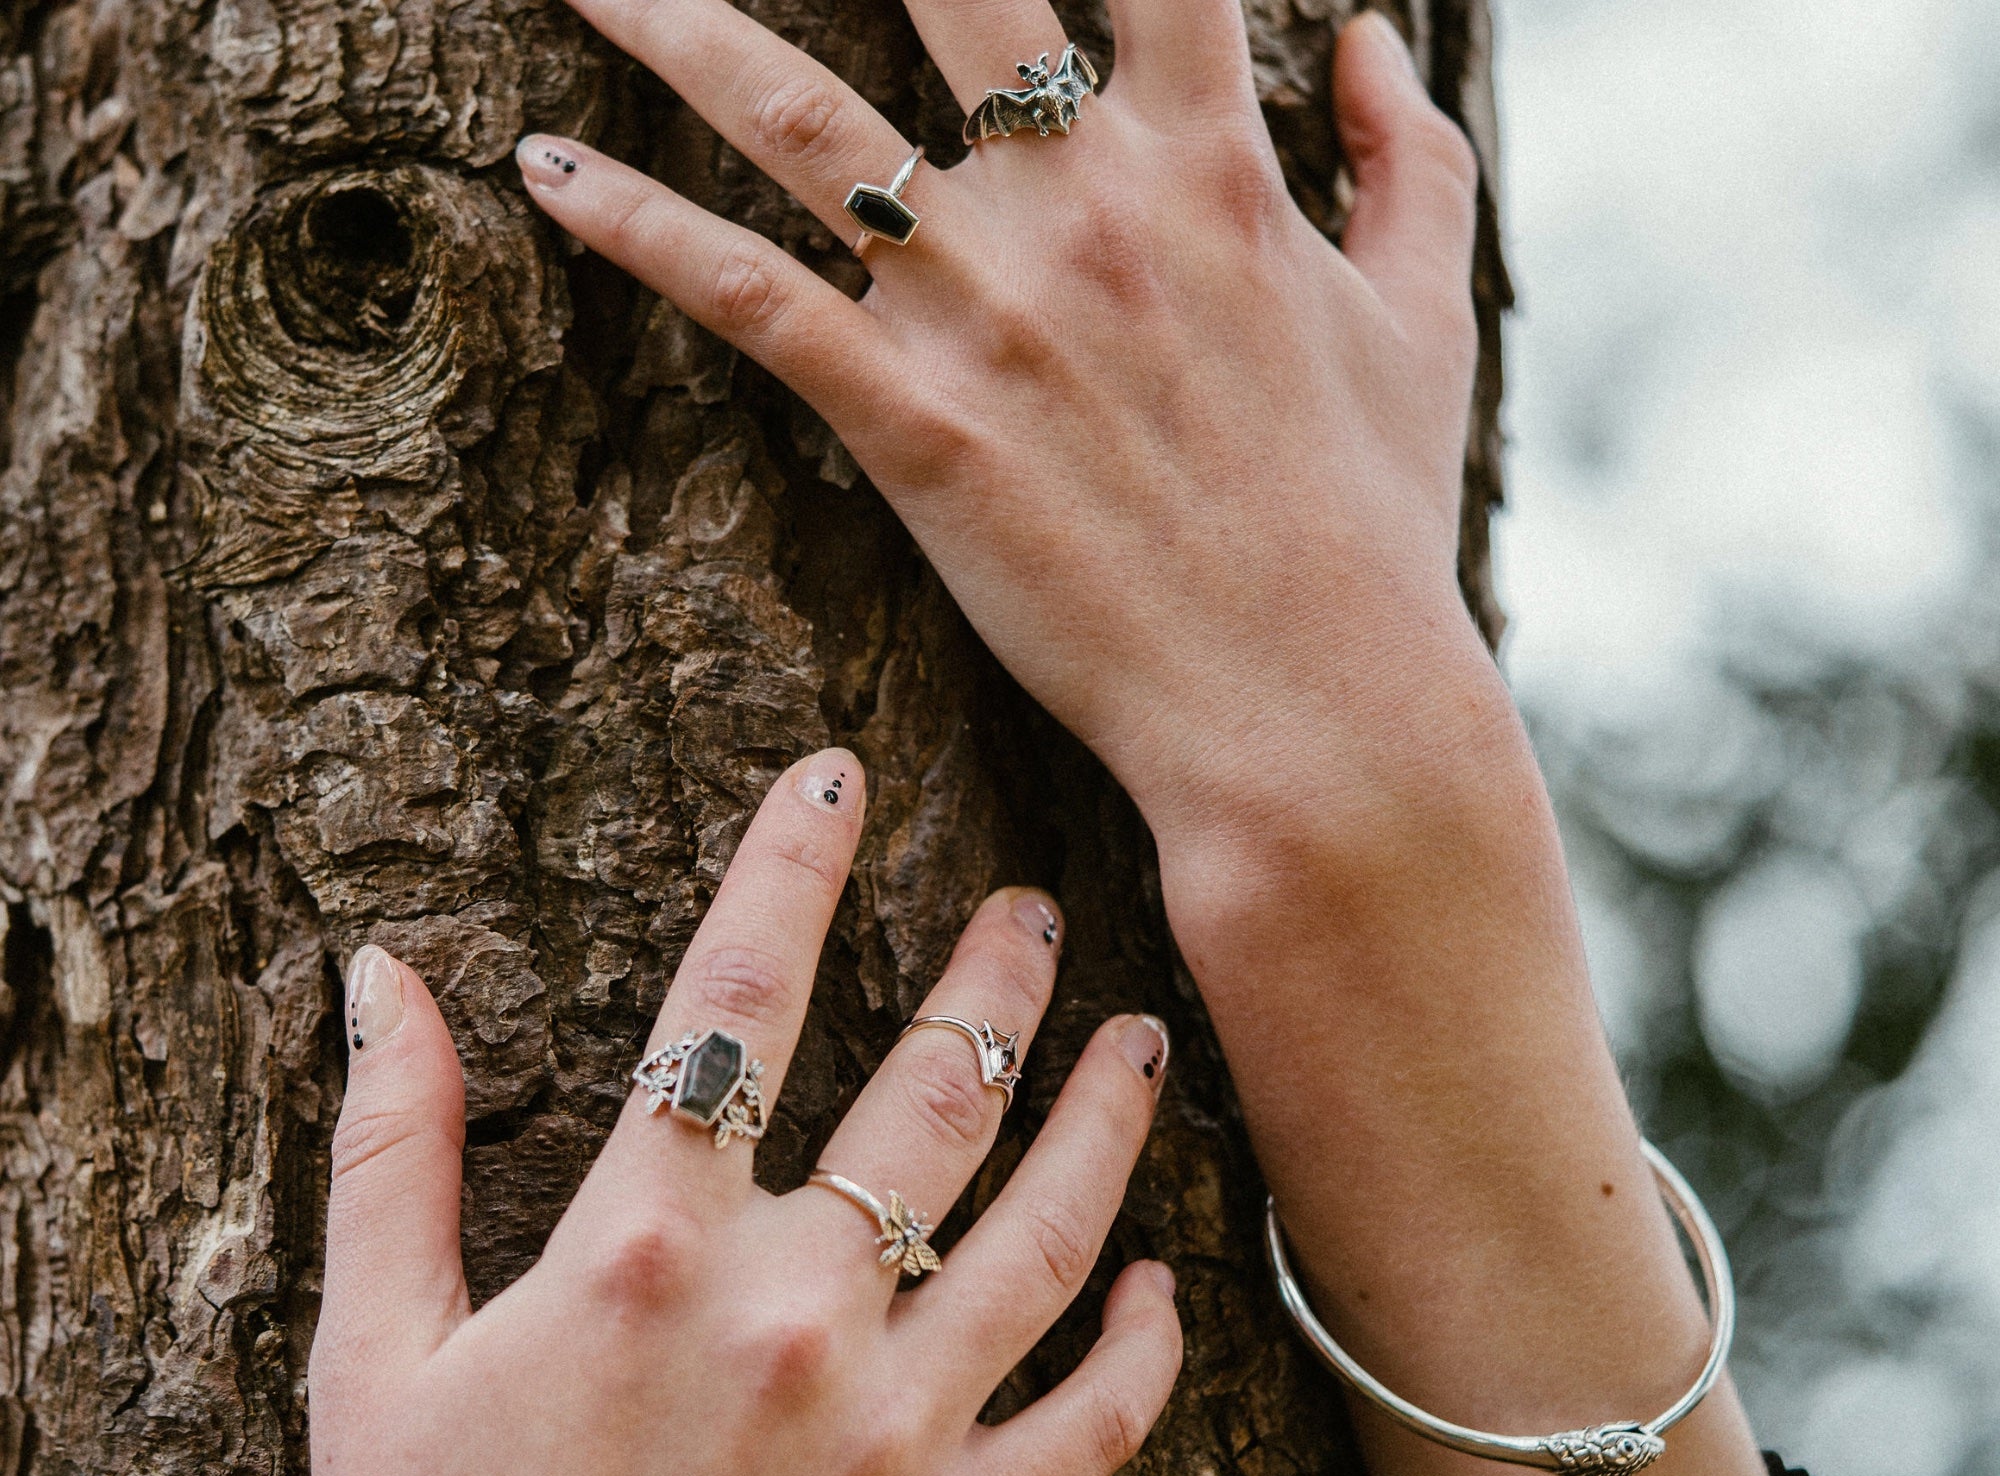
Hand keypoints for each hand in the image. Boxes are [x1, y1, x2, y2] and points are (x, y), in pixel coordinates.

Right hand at [90, 752, 1179, 1475]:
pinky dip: (1146, 1351)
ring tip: (1143, 1035)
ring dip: (1108, 1114)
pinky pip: (1090, 1429)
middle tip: (1035, 910)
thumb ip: (391, 1146)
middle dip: (997, 973)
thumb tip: (380, 975)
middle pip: (934, 1087)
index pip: (735, 992)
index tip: (839, 771)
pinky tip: (1165, 1285)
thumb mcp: (373, 1346)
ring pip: (1048, 1228)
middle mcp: (789, 1313)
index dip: (792, 858)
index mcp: (644, 1245)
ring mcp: (888, 1433)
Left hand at [512, 8, 1484, 848]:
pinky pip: (748, 296)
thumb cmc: (1372, 527)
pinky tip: (540, 168)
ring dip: (671, 23)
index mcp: (1214, 164)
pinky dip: (634, 226)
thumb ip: (1410, 162)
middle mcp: (1088, 205)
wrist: (1311, 704)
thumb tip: (1366, 32)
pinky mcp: (918, 427)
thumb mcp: (1426, 326)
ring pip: (797, 117)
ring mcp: (991, 312)